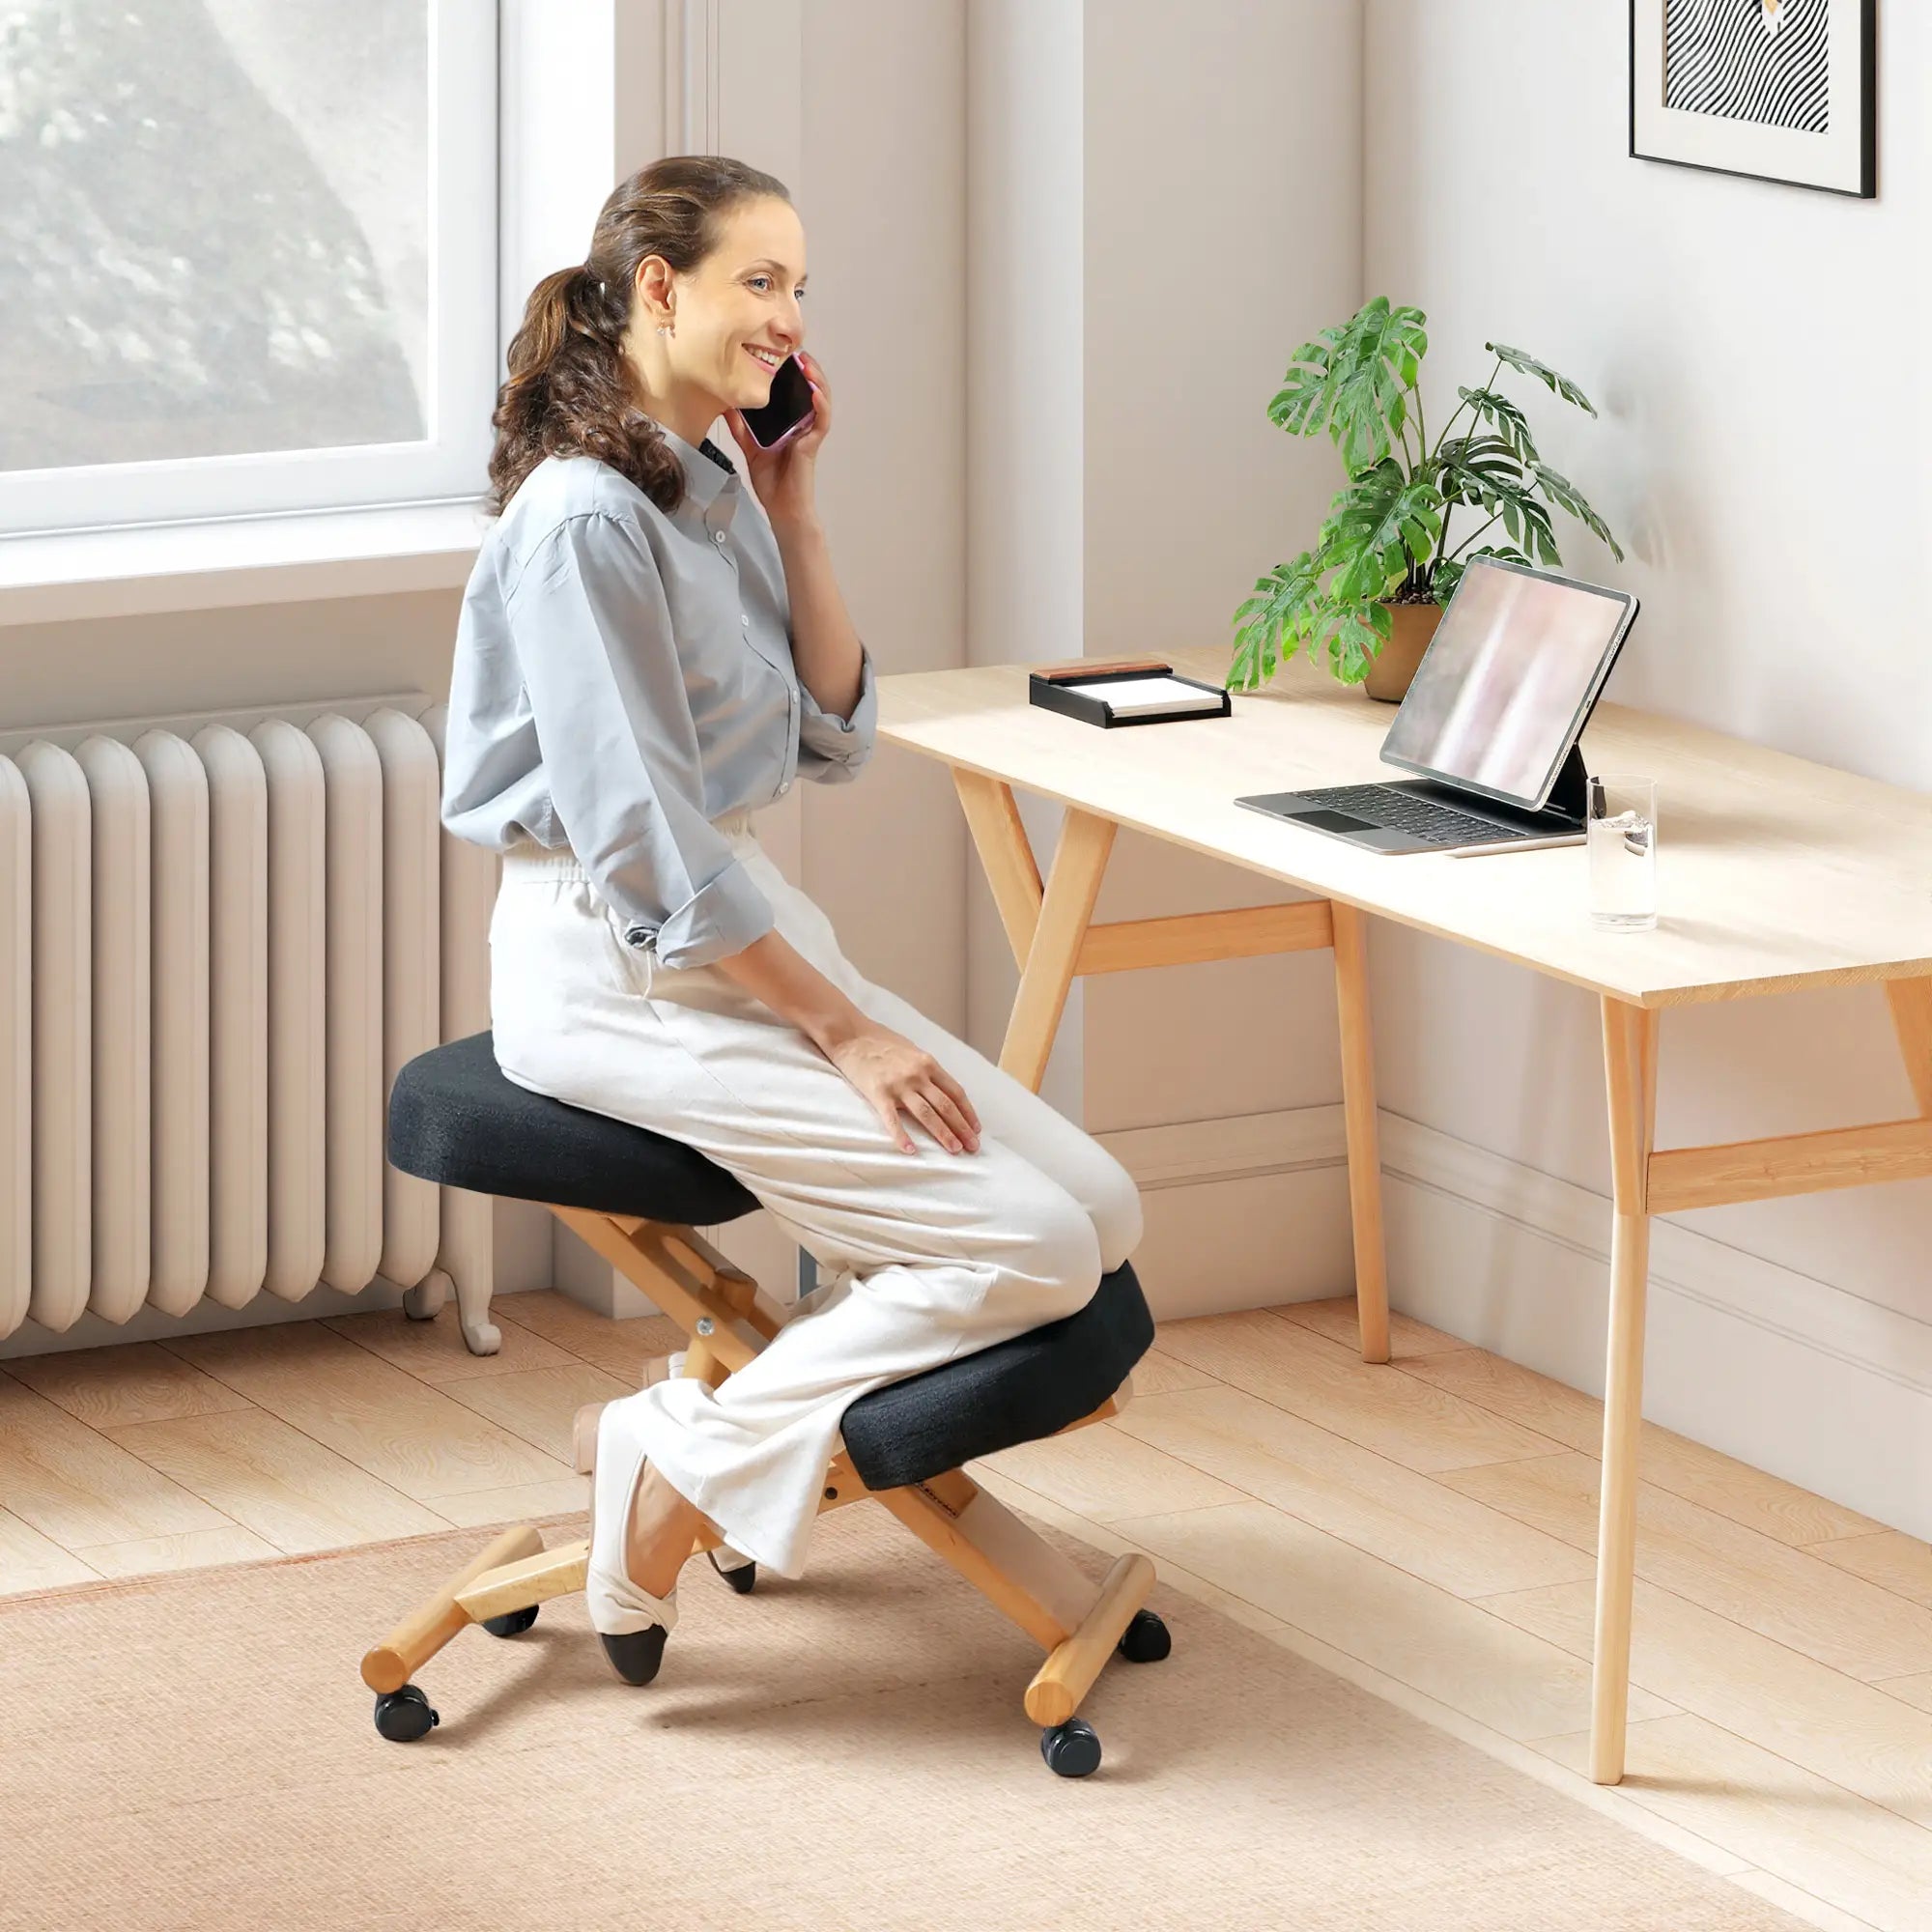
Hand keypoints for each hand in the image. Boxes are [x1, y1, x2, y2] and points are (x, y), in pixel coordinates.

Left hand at [723, 350, 829, 532]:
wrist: (781, 508)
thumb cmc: (771, 481)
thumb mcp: (749, 448)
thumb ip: (740, 427)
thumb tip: (725, 405)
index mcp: (789, 422)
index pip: (793, 391)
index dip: (790, 371)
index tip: (779, 352)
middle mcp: (802, 424)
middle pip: (809, 389)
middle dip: (805, 368)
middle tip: (793, 349)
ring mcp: (809, 433)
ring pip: (820, 400)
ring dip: (816, 379)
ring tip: (806, 363)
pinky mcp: (812, 445)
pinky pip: (821, 421)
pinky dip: (821, 405)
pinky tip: (815, 391)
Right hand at [821, 1018, 981, 1155]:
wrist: (851, 1035)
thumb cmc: (882, 1041)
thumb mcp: (912, 1050)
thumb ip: (928, 1070)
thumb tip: (943, 1091)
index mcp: (928, 1063)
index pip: (955, 1092)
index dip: (968, 1112)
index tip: (975, 1129)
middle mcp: (917, 1075)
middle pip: (946, 1106)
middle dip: (962, 1128)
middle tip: (972, 1147)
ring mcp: (898, 1085)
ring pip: (927, 1115)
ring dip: (943, 1134)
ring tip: (954, 1150)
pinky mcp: (878, 1094)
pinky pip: (893, 1120)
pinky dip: (902, 1137)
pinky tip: (911, 1151)